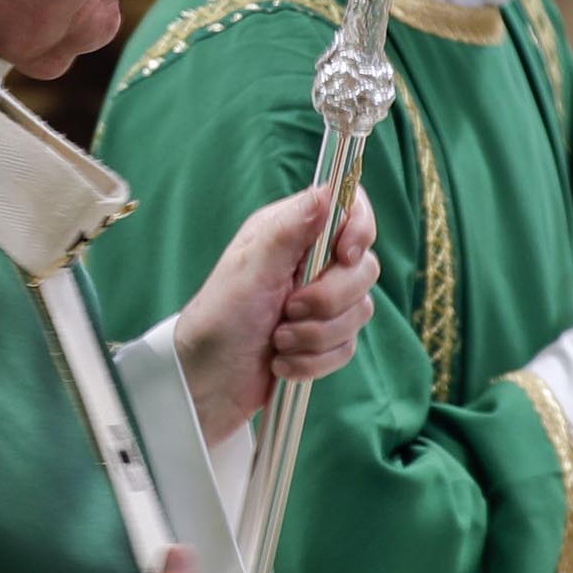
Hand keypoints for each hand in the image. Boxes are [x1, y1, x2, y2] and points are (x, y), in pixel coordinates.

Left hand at [178, 187, 380, 443]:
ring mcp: (321, 301)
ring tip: (278, 341)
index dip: (359, 229)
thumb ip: (290, 229)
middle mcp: (311, 262)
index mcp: (292, 232)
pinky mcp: (325, 337)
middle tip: (288, 310)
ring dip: (316, 335)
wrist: (208, 381)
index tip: (344, 255)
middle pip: (363, 267)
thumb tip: (327, 192)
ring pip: (359, 311)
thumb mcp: (251, 269)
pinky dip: (314, 361)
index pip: (351, 209)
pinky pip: (348, 347)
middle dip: (328, 299)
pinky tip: (282, 362)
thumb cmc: (219, 318)